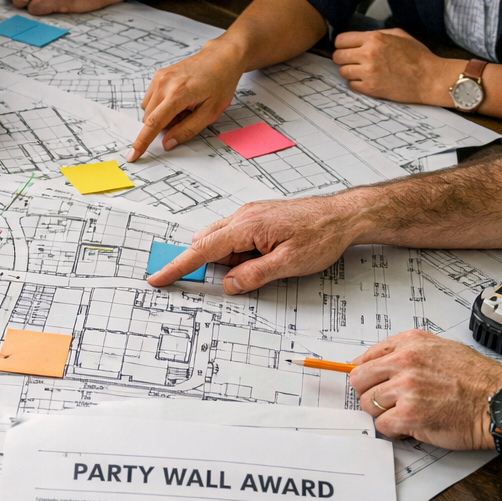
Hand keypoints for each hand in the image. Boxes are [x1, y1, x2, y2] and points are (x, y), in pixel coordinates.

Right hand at [129, 40, 242, 160]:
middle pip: (149, 119)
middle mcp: (164, 84)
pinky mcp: (158, 76)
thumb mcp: (210, 112)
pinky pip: (151, 100)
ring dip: (162, 116)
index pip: (154, 124)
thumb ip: (187, 130)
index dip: (142, 142)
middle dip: (164, 125)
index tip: (132, 155)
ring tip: (184, 107)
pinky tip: (177, 99)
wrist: (220, 58)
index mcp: (178, 94)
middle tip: (186, 116)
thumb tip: (167, 143)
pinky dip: (162, 105)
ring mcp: (159, 78)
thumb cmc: (220, 83)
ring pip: (149, 110)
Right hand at [146, 195, 363, 292]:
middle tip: (248, 275)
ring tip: (271, 264)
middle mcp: (243, 216)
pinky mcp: (258, 219)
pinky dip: (243, 254)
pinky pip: (238, 239)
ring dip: (235, 261)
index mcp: (247, 225)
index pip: (202, 249)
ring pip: (224, 243)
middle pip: (209, 245)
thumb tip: (229, 285)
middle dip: (217, 266)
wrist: (344, 215)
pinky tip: (269, 258)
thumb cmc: (321, 235)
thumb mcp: (289, 263)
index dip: (177, 266)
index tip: (157, 277)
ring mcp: (250, 215)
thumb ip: (254, 275)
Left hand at [332, 28, 458, 103]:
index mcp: (375, 39)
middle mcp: (368, 54)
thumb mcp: (399, 35)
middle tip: (353, 61)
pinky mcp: (370, 88)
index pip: (341, 40)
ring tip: (362, 71)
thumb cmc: (418, 57)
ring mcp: (368, 72)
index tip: (347, 48)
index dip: (343, 44)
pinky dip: (357, 83)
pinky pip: (351, 85)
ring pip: (342, 71)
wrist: (429, 78)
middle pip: (338, 56)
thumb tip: (360, 37)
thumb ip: (377, 34)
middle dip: (343, 58)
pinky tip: (368, 80)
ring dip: (350, 71)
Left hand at [349, 331, 501, 449]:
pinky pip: (382, 425)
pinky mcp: (410, 415)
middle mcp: (406, 362)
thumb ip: (409, 352)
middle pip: (359, 381)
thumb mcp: (442, 349)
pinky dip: (394, 429)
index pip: (366, 356)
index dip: (366, 373)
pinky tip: (411, 425)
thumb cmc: (478, 380)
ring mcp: (406, 389)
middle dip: (370, 393)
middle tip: (388, 401)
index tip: (369, 382)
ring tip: (407, 412)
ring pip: (368, 404)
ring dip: (384, 413)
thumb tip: (379, 362)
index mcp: (411, 343)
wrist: (501, 403)